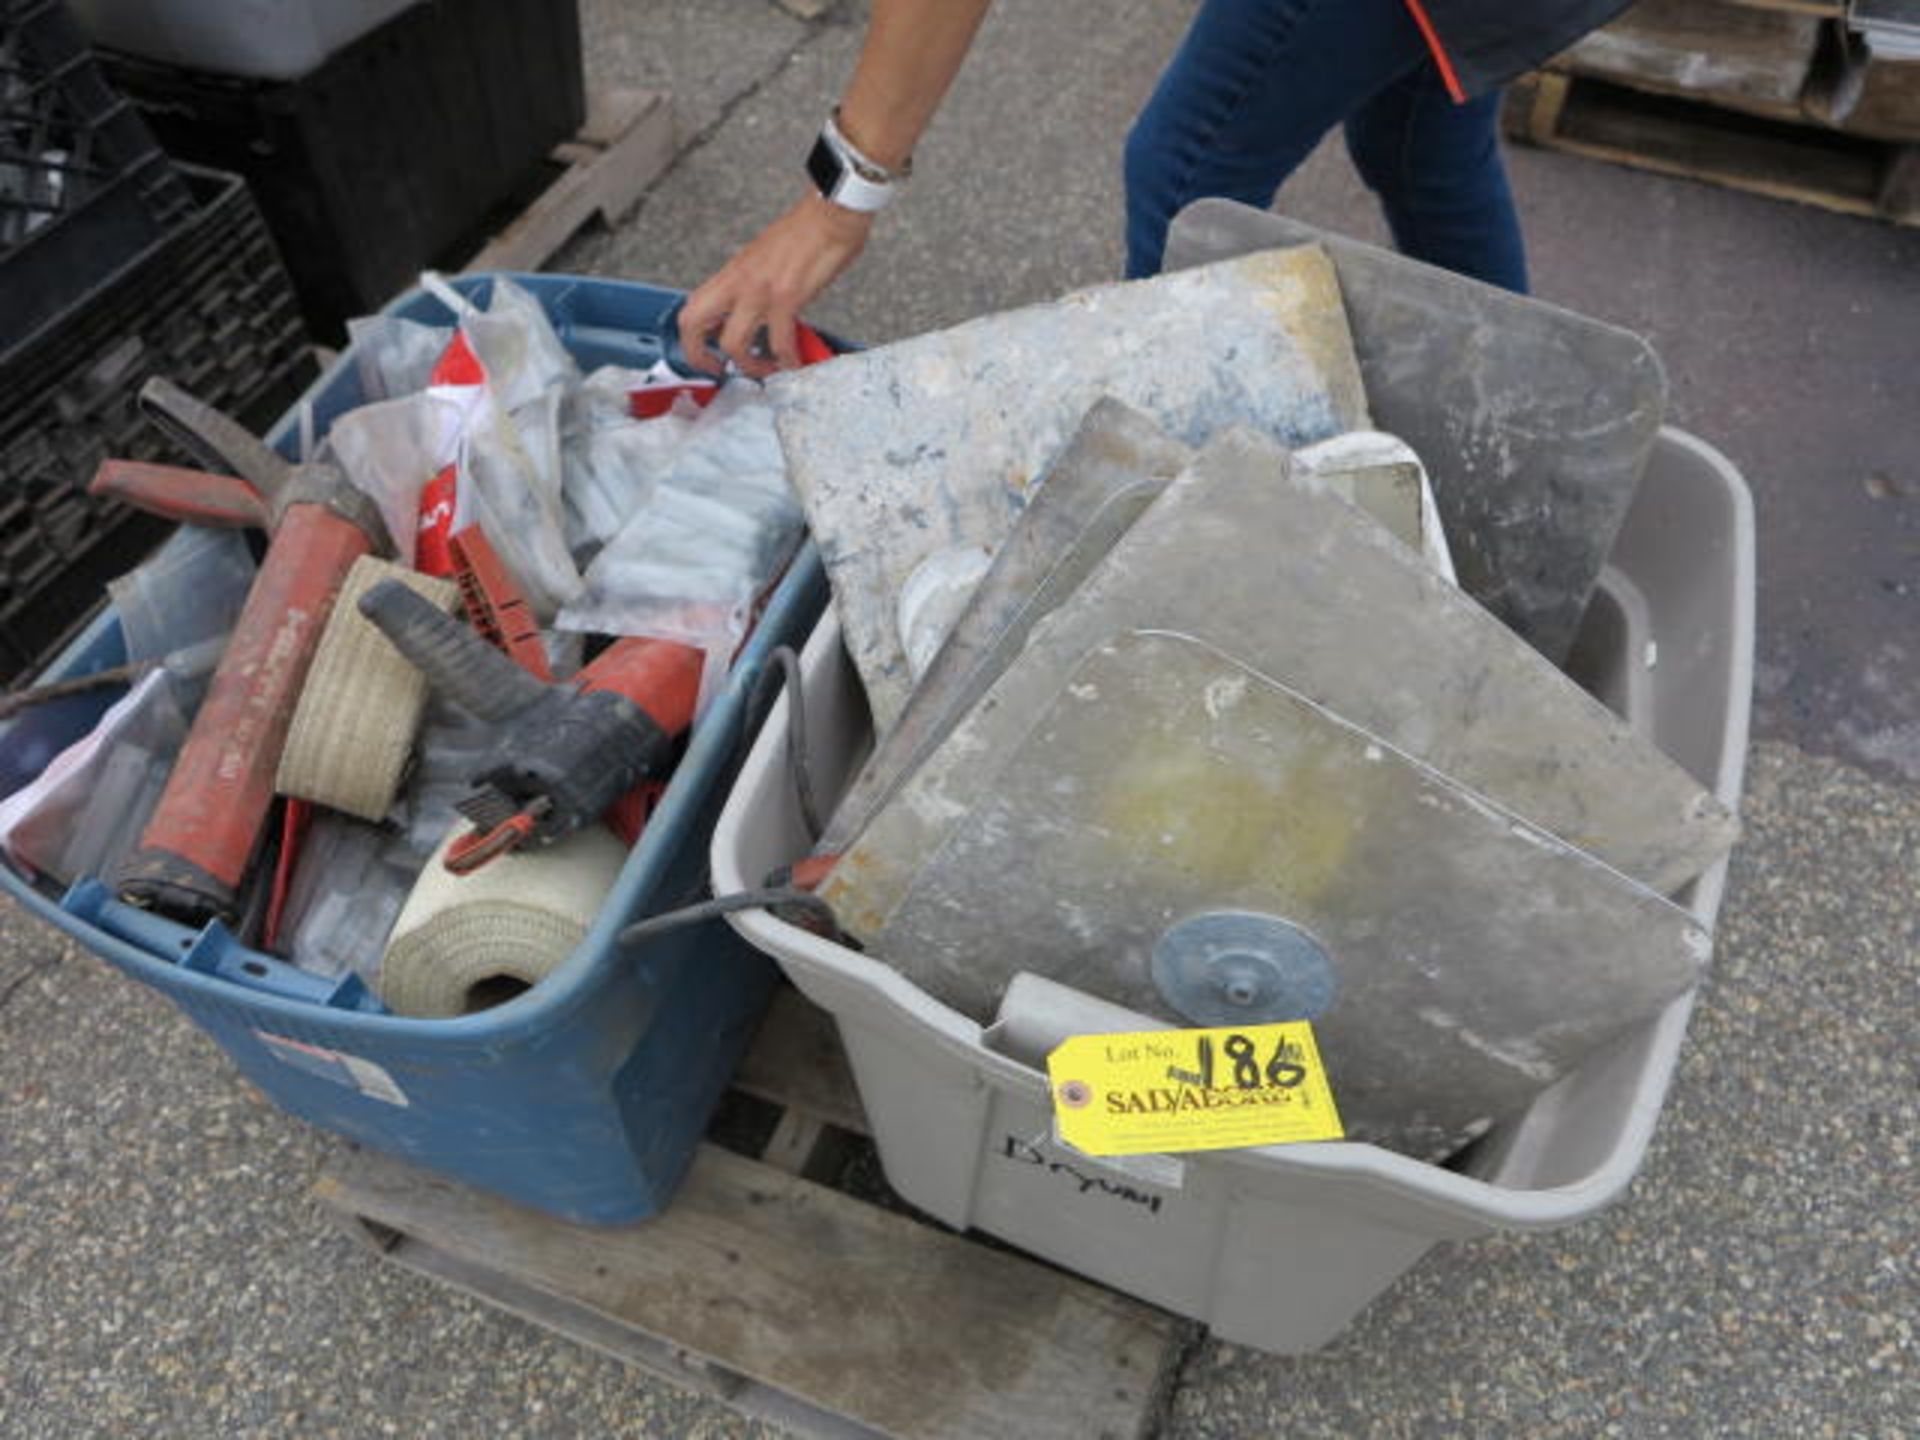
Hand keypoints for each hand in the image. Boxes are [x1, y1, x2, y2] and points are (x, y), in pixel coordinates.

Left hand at [679, 192, 873, 377]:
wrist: (831, 214)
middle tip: (721, 370)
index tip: (707, 356)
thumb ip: (753, 285)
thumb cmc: (807, 232)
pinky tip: (795, 360)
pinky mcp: (786, 296)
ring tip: (767, 369)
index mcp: (732, 272)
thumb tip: (753, 311)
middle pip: (693, 323)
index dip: (690, 340)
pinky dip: (787, 359)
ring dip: (749, 366)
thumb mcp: (764, 258)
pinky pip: (779, 341)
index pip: (692, 308)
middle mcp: (739, 281)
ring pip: (732, 342)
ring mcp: (759, 290)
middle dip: (699, 356)